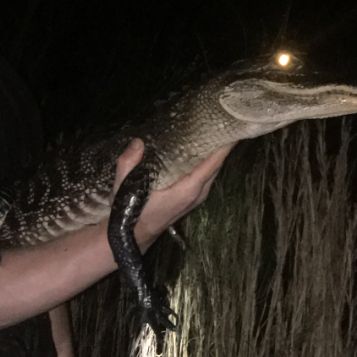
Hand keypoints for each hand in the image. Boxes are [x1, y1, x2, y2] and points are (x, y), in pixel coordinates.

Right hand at [113, 139, 232, 250]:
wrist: (135, 234)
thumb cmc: (132, 212)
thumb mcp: (124, 187)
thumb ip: (128, 163)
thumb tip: (138, 142)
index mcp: (186, 190)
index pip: (211, 165)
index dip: (223, 147)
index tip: (231, 129)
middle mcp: (197, 194)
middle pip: (217, 166)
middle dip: (221, 145)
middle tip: (222, 121)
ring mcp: (197, 197)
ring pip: (213, 171)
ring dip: (216, 153)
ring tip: (215, 131)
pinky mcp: (193, 197)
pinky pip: (207, 175)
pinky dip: (209, 162)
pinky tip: (203, 149)